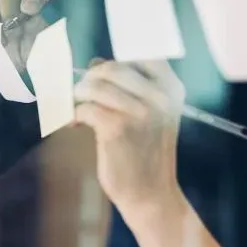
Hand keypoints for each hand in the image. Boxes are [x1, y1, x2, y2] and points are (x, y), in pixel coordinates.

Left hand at [73, 59, 185, 216]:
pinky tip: (76, 125)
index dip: (118, 58)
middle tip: (82, 94)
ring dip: (78, 96)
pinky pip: (85, 108)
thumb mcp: (152, 113)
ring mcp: (140, 111)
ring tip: (77, 109)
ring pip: (95, 86)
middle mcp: (160, 96)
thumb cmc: (145, 150)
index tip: (102, 72)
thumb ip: (130, 86)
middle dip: (91, 79)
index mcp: (172, 89)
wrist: (151, 192)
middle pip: (113, 67)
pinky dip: (74, 115)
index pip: (143, 54)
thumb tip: (94, 63)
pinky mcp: (118, 128)